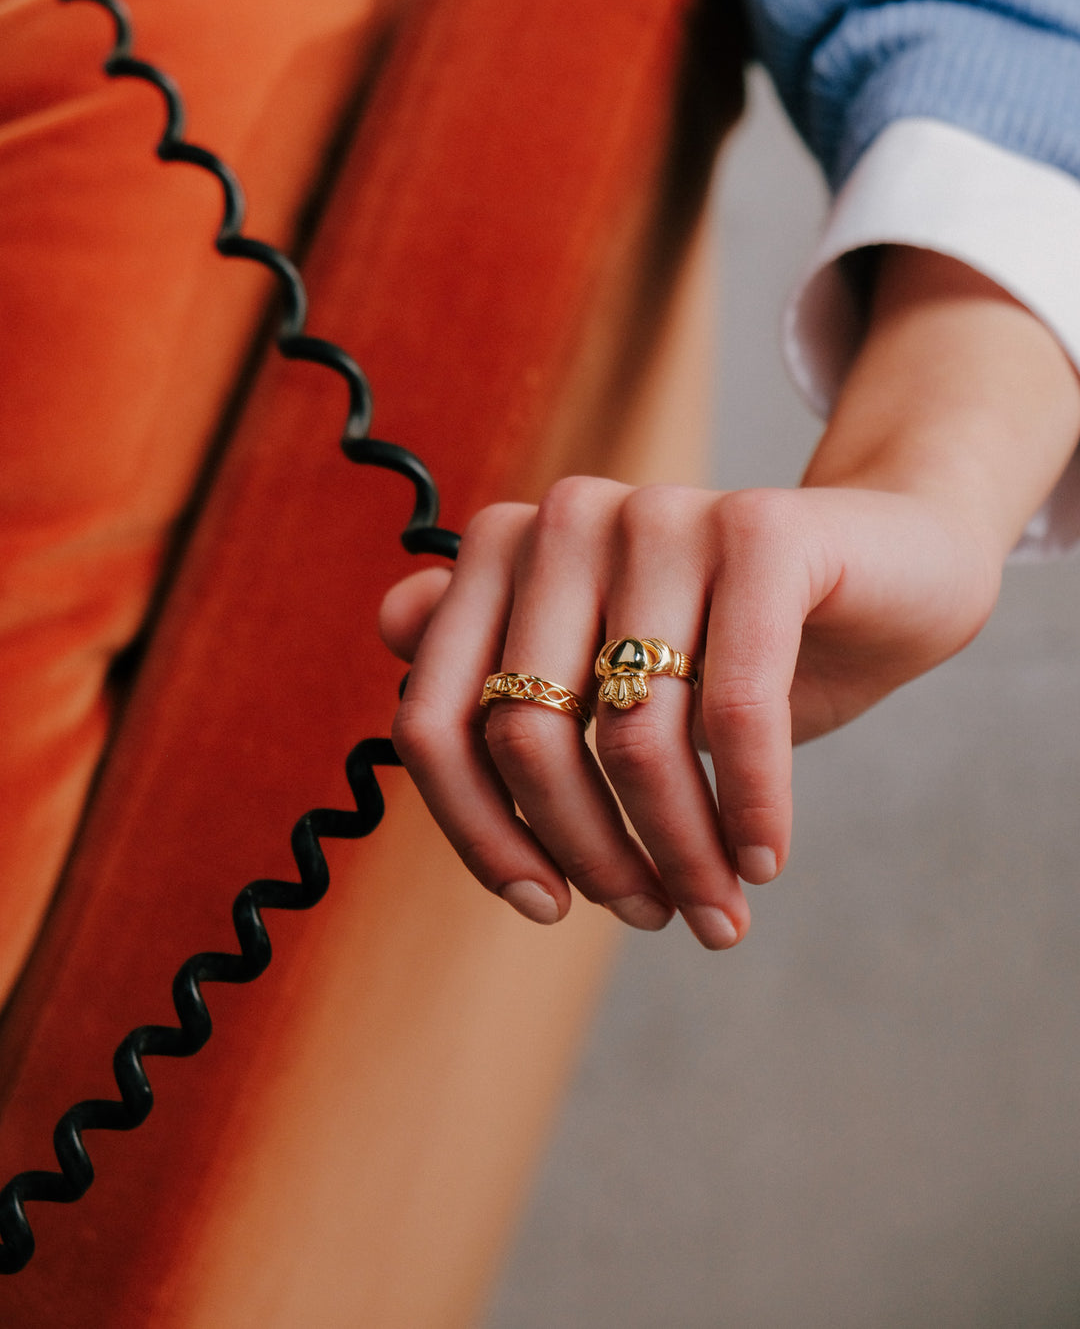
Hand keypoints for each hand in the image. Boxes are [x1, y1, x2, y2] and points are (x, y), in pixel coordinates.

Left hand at [380, 476, 1001, 948]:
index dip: (476, 833)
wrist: (890, 569)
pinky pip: (735, 707)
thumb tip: (389, 626)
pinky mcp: (759, 528)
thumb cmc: (734, 641)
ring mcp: (660, 513)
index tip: (544, 905)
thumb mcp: (610, 669)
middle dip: (590, 855)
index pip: (433, 719)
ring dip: (679, 853)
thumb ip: (497, 655)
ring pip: (631, 735)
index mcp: (506, 550)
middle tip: (654, 916)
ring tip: (715, 911)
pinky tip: (763, 860)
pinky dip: (750, 805)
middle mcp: (566, 517)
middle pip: (527, 737)